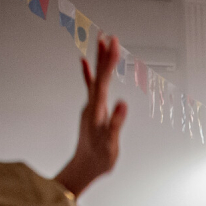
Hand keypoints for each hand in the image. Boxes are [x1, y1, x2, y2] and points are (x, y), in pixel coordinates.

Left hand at [56, 37, 127, 195]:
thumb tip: (122, 104)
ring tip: (102, 42)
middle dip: (104, 56)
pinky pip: (90, 88)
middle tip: (109, 37)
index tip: (113, 45)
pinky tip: (85, 63)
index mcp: (97, 111)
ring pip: (96, 78)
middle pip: (99, 75)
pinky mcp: (92, 111)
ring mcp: (91, 107)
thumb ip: (115, 123)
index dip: (108, 62)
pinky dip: (88, 74)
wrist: (84, 168)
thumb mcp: (110, 143)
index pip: (103, 81)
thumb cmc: (98, 159)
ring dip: (99, 60)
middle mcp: (92, 105)